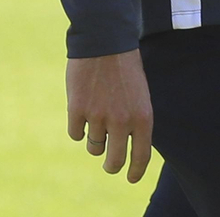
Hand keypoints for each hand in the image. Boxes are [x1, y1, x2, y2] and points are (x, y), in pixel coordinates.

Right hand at [66, 49, 153, 183]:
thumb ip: (135, 120)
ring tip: (98, 118)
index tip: (130, 178)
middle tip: (109, 164)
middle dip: (111, 166)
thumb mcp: (140, 94)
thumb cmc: (125, 67)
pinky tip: (83, 108)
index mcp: (143, 116)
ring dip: (94, 140)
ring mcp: (98, 116)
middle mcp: (122, 121)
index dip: (135, 171)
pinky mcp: (77, 110)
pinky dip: (78, 126)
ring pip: (93, 147)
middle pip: (114, 161)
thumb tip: (127, 147)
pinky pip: (76, 134)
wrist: (105, 41)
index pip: (141, 156)